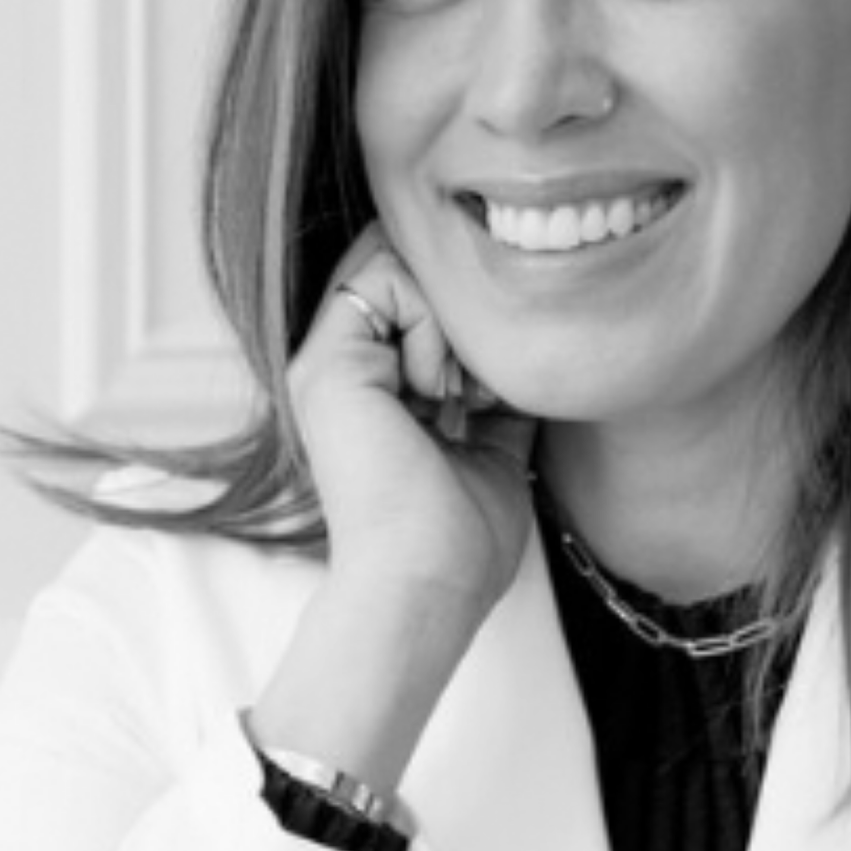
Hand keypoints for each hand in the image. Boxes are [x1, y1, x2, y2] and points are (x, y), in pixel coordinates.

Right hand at [286, 226, 534, 637]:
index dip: (466, 320)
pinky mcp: (328, 364)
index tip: (491, 386)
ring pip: (393, 263)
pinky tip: (436, 387)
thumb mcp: (494, 454)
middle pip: (401, 271)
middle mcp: (342, 375)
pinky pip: (386, 278)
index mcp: (371, 397)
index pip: (415, 304)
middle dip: (459, 307)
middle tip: (478, 381)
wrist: (426, 587)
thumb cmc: (457, 547)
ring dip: (447, 314)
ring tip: (456, 389)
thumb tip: (523, 359)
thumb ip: (497, 400)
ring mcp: (327, 366)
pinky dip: (431, 320)